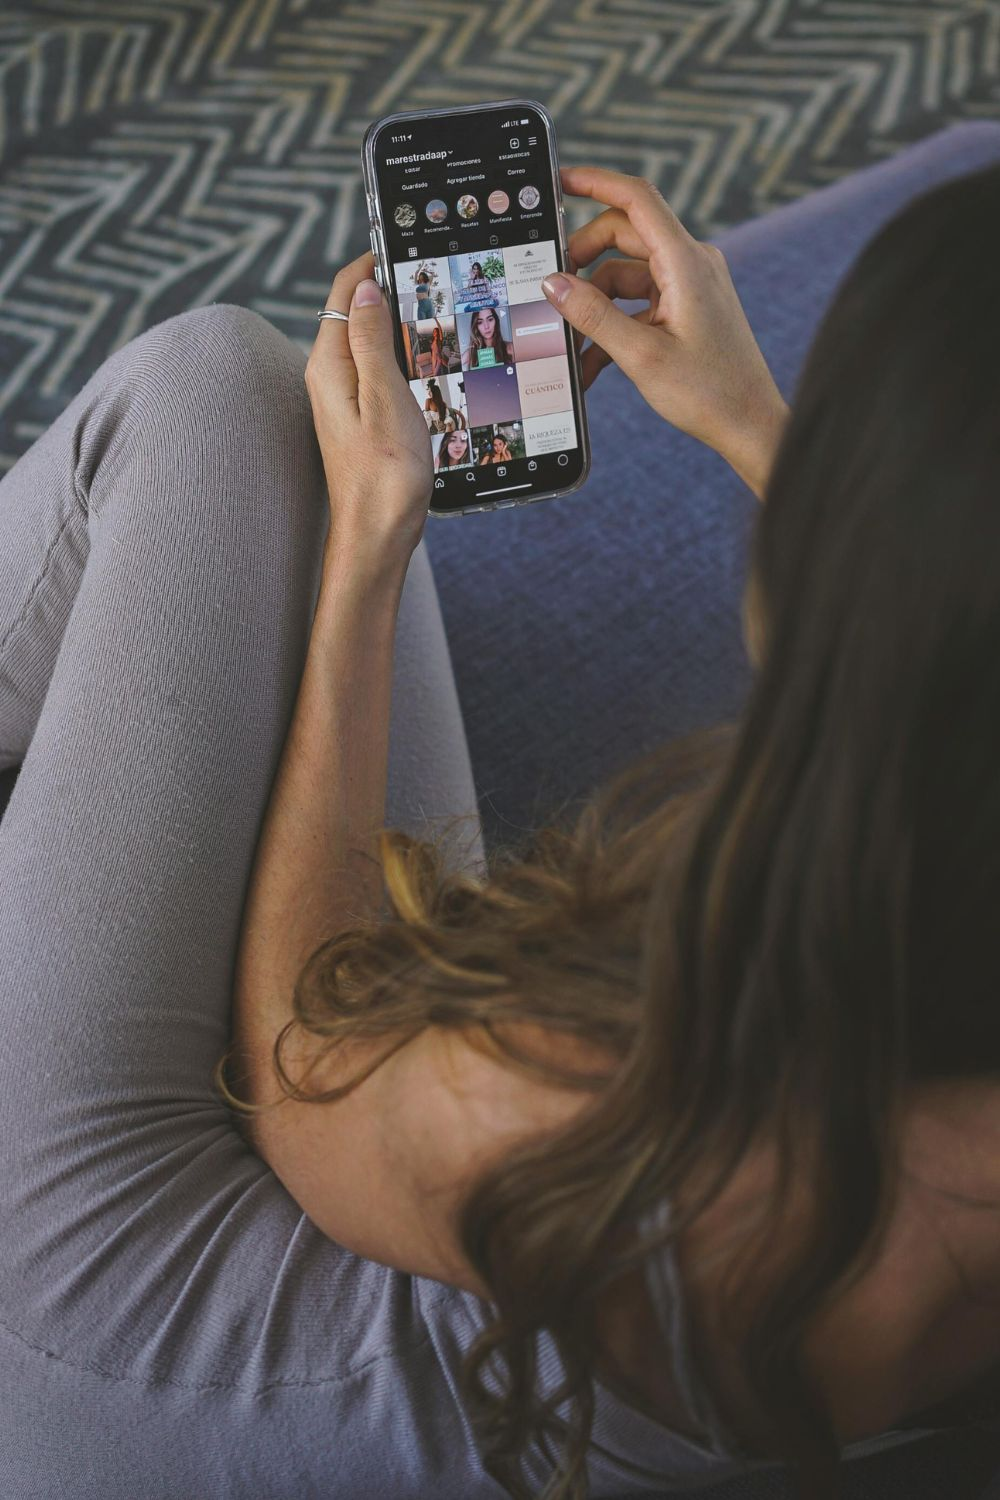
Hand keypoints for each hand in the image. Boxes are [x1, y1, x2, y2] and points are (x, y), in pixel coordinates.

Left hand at [306, 250, 432, 566]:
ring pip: (369, 341)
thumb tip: (365, 288)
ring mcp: (345, 398)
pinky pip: (378, 370)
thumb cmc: (384, 477)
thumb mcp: (385, 398)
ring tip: (434, 310)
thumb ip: (371, 340)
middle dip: (388, 288)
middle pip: (356, 313)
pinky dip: (401, 355)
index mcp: (329, 366)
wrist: (377, 537)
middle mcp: (330, 378)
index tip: (404, 242)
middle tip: (429, 274)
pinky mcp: (361, 417)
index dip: (372, 262)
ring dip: (397, 323)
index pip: (344, 292)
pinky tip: (426, 362)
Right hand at [544, 166, 789, 498]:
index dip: (596, 182)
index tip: (560, 180)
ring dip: (595, 305)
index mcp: (686, 263)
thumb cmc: (710, 393)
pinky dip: (614, 324)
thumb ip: (594, 316)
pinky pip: (640, 302)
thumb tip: (554, 284)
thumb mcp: (642, 356)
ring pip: (626, 274)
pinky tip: (593, 362)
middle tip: (553, 290)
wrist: (750, 425)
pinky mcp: (687, 309)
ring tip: (571, 343)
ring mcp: (690, 286)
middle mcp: (691, 264)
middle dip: (583, 260)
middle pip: (624, 236)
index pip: (636, 199)